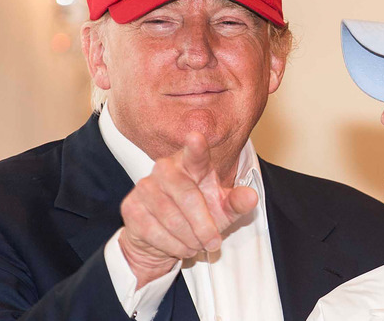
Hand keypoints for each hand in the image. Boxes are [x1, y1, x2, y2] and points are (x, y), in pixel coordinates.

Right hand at [118, 132, 257, 287]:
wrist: (163, 240)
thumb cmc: (198, 217)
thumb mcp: (222, 211)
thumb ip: (236, 203)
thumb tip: (251, 197)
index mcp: (190, 164)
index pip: (195, 154)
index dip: (195, 147)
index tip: (196, 137)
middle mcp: (165, 169)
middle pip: (187, 196)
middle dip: (203, 225)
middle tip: (213, 243)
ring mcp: (145, 187)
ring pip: (172, 218)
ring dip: (189, 239)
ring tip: (196, 244)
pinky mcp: (131, 207)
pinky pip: (156, 232)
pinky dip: (173, 246)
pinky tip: (178, 245)